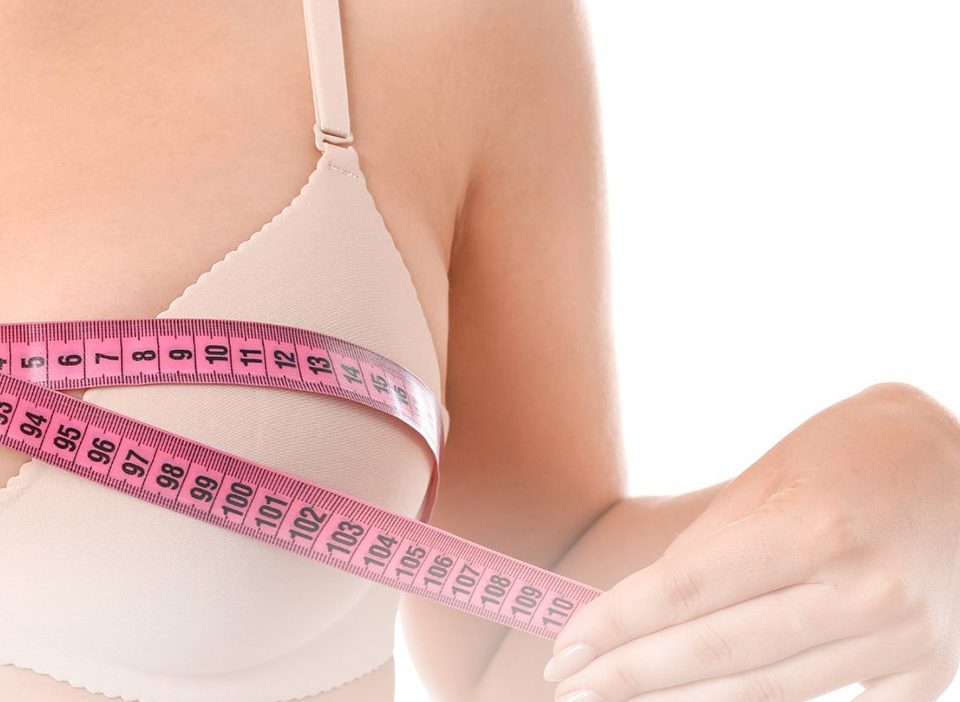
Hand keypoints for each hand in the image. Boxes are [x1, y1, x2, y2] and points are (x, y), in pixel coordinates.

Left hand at [543, 382, 959, 701]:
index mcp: (815, 528)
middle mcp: (862, 590)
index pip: (687, 591)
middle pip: (716, 651)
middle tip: (569, 687)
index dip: (616, 625)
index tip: (566, 646)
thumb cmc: (855, 451)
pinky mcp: (924, 669)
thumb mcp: (773, 474)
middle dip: (630, 675)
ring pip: (766, 693)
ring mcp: (900, 639)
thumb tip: (643, 605)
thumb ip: (712, 545)